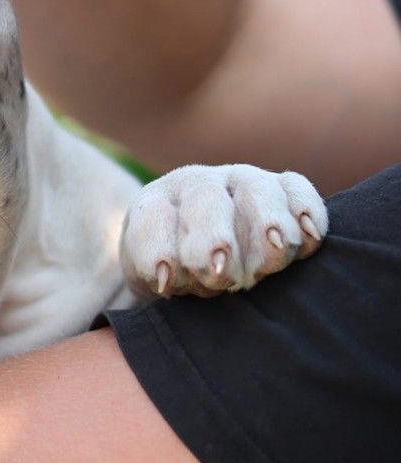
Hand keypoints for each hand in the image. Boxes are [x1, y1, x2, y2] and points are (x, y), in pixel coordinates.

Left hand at [121, 164, 327, 296]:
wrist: (196, 251)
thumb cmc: (170, 271)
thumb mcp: (152, 276)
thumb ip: (156, 272)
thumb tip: (166, 276)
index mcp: (154, 206)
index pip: (153, 221)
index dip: (159, 250)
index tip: (166, 281)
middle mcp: (197, 187)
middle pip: (205, 202)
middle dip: (213, 237)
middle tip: (219, 270)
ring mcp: (240, 182)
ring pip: (256, 191)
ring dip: (266, 222)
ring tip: (275, 248)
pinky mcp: (279, 188)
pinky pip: (296, 188)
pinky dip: (306, 208)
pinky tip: (310, 233)